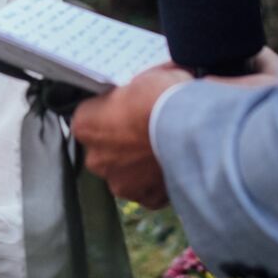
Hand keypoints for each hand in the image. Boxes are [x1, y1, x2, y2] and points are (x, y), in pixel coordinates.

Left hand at [72, 63, 190, 207]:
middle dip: (122, 143)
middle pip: (105, 150)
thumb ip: (131, 93)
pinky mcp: (147, 198)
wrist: (192, 130)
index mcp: (85, 125)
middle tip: (147, 130)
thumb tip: (140, 92)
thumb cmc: (162, 98)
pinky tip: (172, 166)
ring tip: (163, 150)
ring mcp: (121, 183)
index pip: (89, 118)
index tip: (127, 108)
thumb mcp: (141, 79)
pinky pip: (149, 191)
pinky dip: (159, 182)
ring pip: (126, 174)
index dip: (110, 112)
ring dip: (139, 165)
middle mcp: (96, 159)